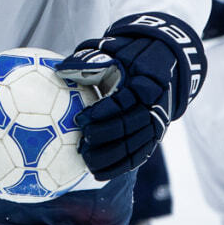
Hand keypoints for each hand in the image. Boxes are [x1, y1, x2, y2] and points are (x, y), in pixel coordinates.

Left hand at [55, 12, 204, 179]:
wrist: (164, 64)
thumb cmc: (129, 57)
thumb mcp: (113, 52)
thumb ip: (89, 62)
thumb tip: (60, 70)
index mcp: (144, 81)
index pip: (123, 101)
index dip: (102, 112)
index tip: (80, 119)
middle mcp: (154, 104)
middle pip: (130, 125)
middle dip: (104, 136)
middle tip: (82, 143)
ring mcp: (157, 122)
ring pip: (135, 144)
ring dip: (110, 156)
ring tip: (86, 160)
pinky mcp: (155, 136)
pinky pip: (138, 156)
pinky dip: (119, 167)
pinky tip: (98, 173)